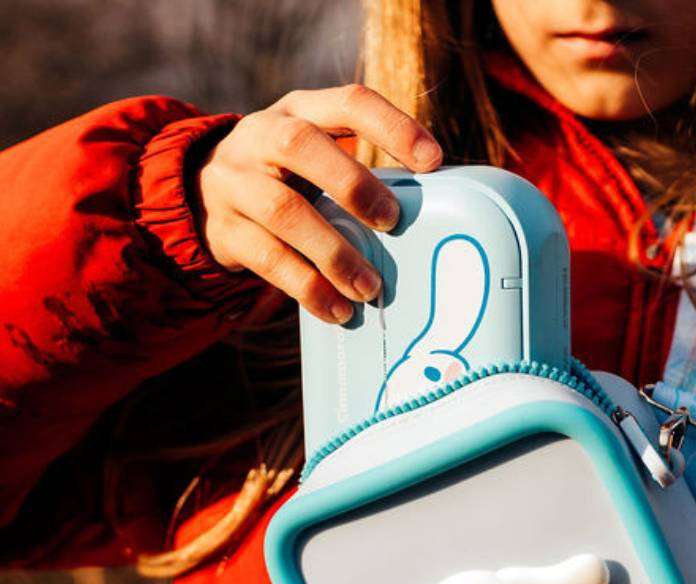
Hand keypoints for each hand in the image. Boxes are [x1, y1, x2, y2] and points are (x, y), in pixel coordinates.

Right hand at [195, 84, 442, 323]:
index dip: (392, 127)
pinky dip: (308, 288)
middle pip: (300, 145)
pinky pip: (267, 260)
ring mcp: (235, 183)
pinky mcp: (224, 231)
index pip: (348, 103)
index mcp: (299, 111)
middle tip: (392, 222)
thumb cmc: (288, 178)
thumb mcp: (316, 158)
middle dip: (352, 184)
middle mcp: (260, 137)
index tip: (433, 161)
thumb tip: (427, 222)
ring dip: (333, 252)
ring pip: (282, 210)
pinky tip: (338, 309)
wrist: (203, 197)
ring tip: (369, 288)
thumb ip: (357, 174)